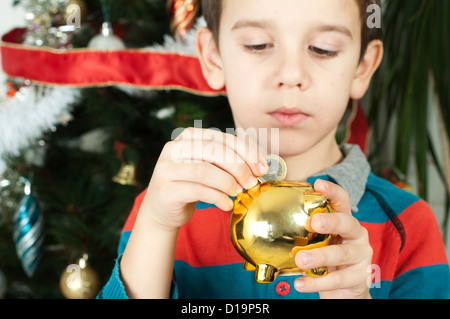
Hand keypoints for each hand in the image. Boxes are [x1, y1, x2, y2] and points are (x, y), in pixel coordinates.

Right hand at [141, 127, 267, 231]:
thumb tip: (262, 165)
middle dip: (239, 167)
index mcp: (188, 137)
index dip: (246, 151)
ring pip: (205, 171)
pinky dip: (217, 197)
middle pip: (214, 151)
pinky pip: (197, 190)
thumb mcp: (210, 167)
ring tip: (238, 193)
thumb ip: (229, 161)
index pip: (222, 138)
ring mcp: (166, 168)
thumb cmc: (192, 185)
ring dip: (228, 183)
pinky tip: (226, 204)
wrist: (163, 209)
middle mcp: (174, 148)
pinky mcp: (165, 190)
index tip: (262, 168)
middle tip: (252, 183)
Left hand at [294, 179, 372, 298]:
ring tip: (300, 260)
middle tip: (313, 223)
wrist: (344, 291)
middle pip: (346, 223)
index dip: (332, 191)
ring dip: (319, 256)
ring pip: (341, 254)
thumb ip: (305, 231)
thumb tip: (273, 218)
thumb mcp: (318, 242)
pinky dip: (317, 283)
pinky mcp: (360, 277)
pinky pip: (338, 279)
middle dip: (331, 221)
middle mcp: (357, 235)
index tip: (318, 183)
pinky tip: (300, 284)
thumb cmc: (327, 261)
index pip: (342, 201)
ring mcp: (361, 256)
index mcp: (345, 222)